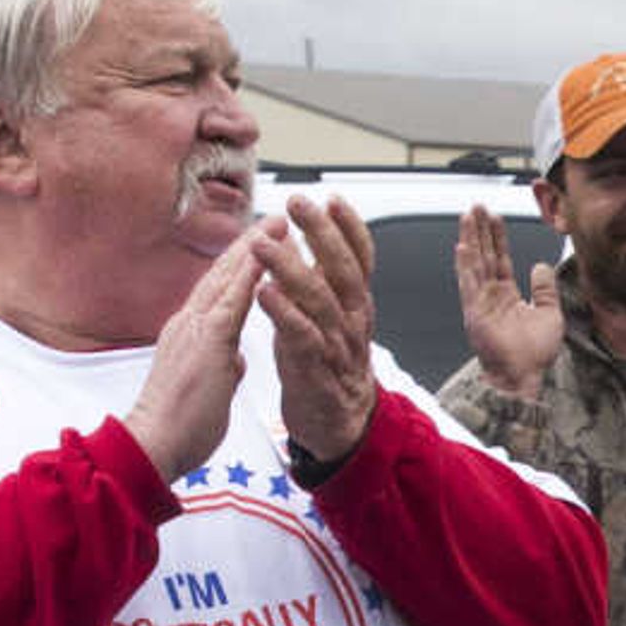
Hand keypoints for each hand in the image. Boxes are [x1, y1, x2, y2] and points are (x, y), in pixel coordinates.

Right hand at [121, 228, 269, 480]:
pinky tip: (267, 255)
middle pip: (222, 274)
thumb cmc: (179, 425)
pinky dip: (249, 275)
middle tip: (274, 219)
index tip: (260, 244)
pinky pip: (232, 300)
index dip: (240, 265)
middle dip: (249, 244)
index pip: (218, 291)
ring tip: (277, 224)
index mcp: (189, 335)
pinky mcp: (207, 342)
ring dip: (254, 249)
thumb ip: (222, 367)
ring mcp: (194, 329)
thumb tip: (234, 359)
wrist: (155, 444)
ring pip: (227, 278)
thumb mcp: (209, 388)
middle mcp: (188, 323)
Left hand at [263, 195, 379, 464]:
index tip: (333, 199)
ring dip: (291, 268)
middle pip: (343, 271)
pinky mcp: (314, 371)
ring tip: (264, 244)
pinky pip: (301, 338)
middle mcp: (351, 321)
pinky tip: (265, 292)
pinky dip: (284, 314)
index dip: (350, 228)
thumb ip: (324, 280)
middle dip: (322, 234)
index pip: (360, 259)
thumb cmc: (325, 366)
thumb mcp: (330, 316)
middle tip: (300, 204)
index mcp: (354, 305)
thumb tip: (310, 239)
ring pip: (319, 301)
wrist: (337, 425)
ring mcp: (335, 347)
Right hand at [455, 206, 562, 395]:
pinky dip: (465, 266)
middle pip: (483, 255)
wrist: (525, 377)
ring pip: (473, 264)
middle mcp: (490, 296)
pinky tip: (462, 247)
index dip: (497, 237)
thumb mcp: (550, 314)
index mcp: (507, 295)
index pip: (500, 258)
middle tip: (476, 207)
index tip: (494, 217)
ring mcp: (480, 303)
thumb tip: (541, 266)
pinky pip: (468, 284)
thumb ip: (545, 290)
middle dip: (479, 230)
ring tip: (467, 217)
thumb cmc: (535, 354)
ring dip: (469, 240)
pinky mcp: (474, 313)